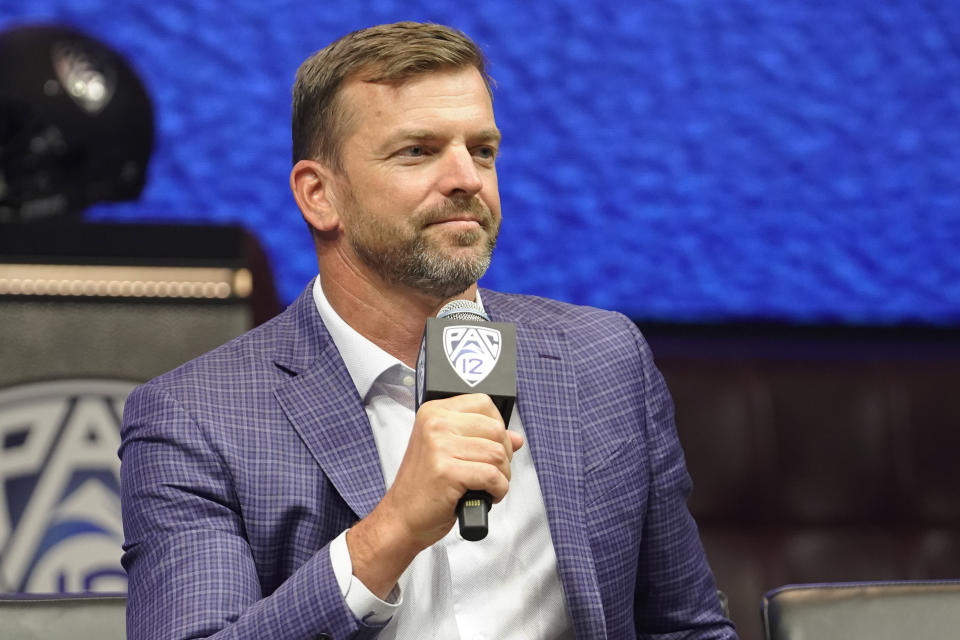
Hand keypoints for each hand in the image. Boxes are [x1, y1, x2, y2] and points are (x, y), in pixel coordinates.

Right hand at [346, 394, 523, 597]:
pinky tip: (486, 496)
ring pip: (498, 454)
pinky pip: (493, 476)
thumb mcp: (450, 453)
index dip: (497, 427)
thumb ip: (482, 439)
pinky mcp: (447, 471)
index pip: (483, 403)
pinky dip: (498, 490)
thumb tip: (516, 437)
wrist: (401, 518)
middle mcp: (435, 424)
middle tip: (491, 472)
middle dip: (504, 455)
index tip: (491, 445)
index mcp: (434, 412)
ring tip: (487, 486)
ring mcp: (439, 446)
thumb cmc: (424, 487)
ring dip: (502, 476)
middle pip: (496, 429)